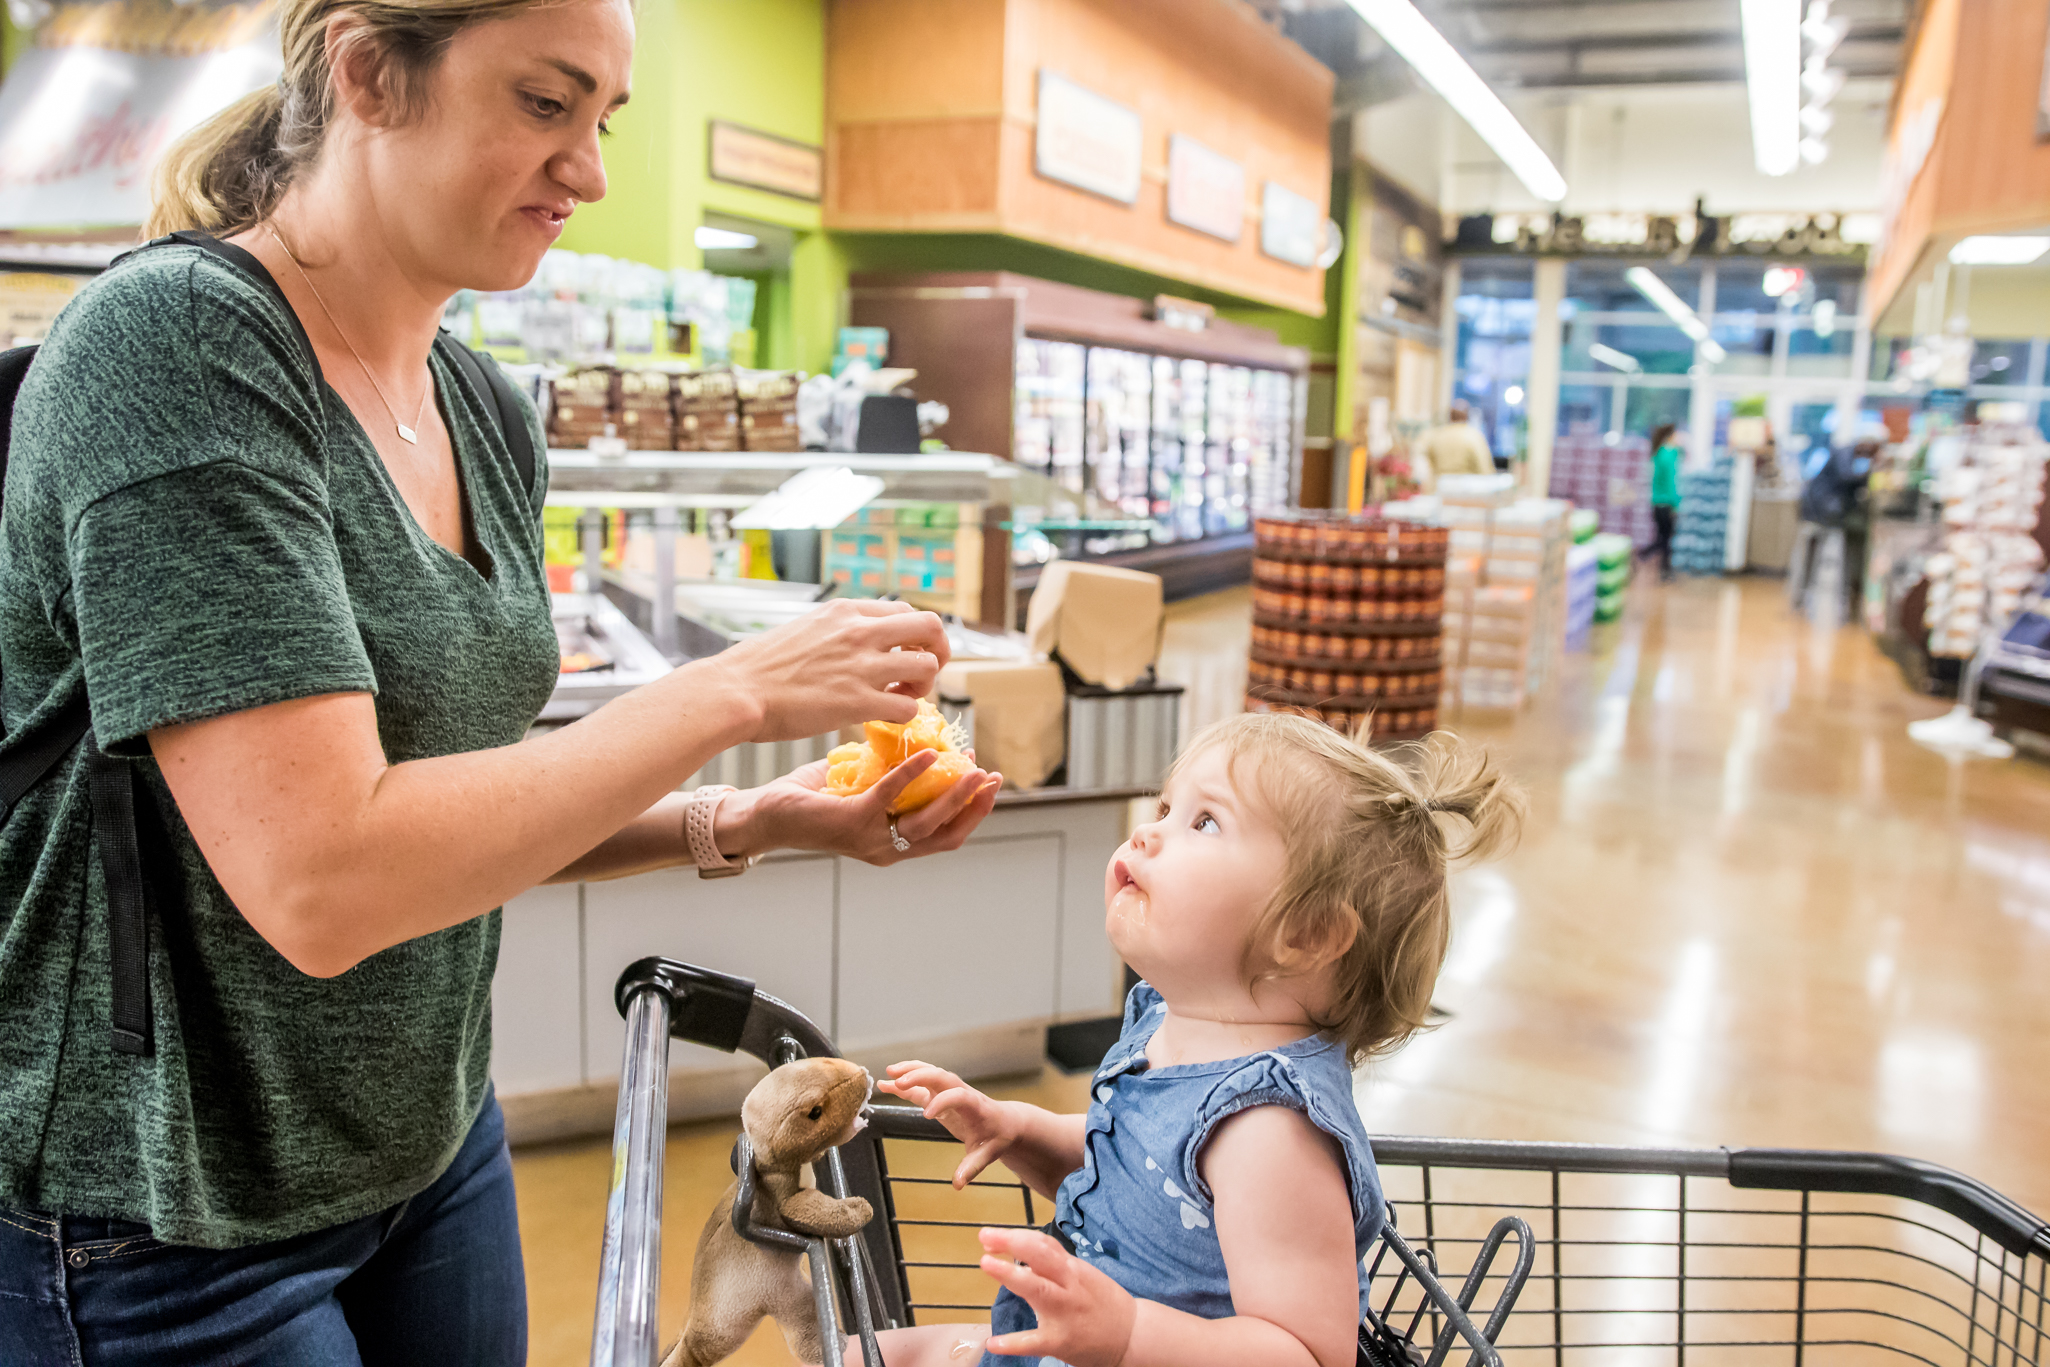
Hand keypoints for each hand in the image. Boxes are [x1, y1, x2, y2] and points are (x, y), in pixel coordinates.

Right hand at [702, 599, 949, 742]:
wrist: (735, 690)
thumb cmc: (760, 667)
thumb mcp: (806, 628)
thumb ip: (838, 631)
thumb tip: (854, 642)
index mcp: (846, 611)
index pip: (905, 611)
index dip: (913, 636)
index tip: (902, 655)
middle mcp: (860, 631)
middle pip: (931, 627)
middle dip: (937, 651)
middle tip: (922, 674)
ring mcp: (861, 666)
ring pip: (927, 667)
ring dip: (923, 686)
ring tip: (901, 698)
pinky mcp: (856, 702)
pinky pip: (907, 707)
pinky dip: (904, 715)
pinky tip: (884, 717)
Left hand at [733, 753, 1000, 866]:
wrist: (764, 814)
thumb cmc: (810, 799)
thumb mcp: (861, 786)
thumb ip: (890, 773)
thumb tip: (918, 741)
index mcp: (892, 845)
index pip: (945, 836)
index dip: (971, 812)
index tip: (988, 782)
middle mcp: (886, 851)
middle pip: (946, 835)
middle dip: (975, 808)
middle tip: (992, 778)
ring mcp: (870, 840)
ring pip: (926, 823)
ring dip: (956, 797)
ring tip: (974, 769)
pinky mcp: (852, 822)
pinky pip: (890, 796)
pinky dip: (913, 774)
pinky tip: (929, 754)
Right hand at [877, 1061, 1022, 1186]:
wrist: (1005, 1121)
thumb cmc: (998, 1136)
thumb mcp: (988, 1153)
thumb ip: (971, 1167)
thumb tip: (958, 1184)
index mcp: (975, 1105)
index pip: (958, 1096)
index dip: (943, 1102)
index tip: (927, 1115)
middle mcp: (961, 1091)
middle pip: (941, 1076)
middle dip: (920, 1076)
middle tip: (899, 1082)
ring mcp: (950, 1091)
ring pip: (930, 1073)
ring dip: (910, 1071)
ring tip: (889, 1073)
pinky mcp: (941, 1094)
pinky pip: (922, 1084)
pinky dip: (905, 1082)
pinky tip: (887, 1083)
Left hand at [979, 1227, 1135, 1366]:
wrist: (1132, 1336)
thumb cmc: (1103, 1302)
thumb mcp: (1082, 1275)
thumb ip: (1054, 1263)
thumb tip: (1023, 1250)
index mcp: (1073, 1269)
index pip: (1043, 1245)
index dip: (1016, 1236)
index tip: (990, 1235)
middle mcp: (1069, 1286)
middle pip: (1041, 1257)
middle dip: (1012, 1243)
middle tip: (984, 1236)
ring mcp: (1064, 1313)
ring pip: (1038, 1289)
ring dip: (1011, 1275)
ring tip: (987, 1263)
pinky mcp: (1059, 1341)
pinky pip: (1034, 1342)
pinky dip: (1013, 1343)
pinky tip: (993, 1343)